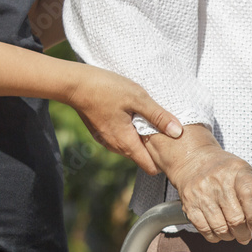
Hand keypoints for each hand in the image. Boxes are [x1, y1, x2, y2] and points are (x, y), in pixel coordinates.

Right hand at [64, 66, 182, 175]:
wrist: (74, 84)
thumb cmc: (106, 88)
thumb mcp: (138, 98)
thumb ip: (158, 116)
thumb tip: (177, 132)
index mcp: (126, 143)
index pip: (149, 167)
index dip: (163, 162)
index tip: (174, 150)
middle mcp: (115, 147)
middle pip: (141, 157)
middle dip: (155, 150)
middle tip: (166, 133)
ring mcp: (106, 140)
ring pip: (131, 147)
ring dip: (142, 139)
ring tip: (152, 122)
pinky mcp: (101, 133)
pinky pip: (121, 139)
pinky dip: (130, 132)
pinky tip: (135, 117)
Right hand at [144, 126, 251, 243]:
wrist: (193, 160)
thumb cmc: (225, 169)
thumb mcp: (247, 172)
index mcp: (237, 171)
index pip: (250, 196)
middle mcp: (218, 181)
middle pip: (235, 218)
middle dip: (244, 233)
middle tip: (246, 236)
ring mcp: (202, 193)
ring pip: (220, 227)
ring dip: (230, 236)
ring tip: (234, 235)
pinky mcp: (189, 204)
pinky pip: (204, 229)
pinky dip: (214, 236)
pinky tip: (219, 233)